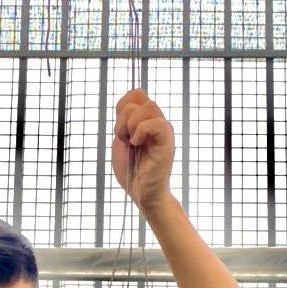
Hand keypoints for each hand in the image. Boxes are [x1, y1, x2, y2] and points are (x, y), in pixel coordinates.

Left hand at [112, 90, 174, 212]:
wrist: (141, 194)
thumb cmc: (132, 172)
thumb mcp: (120, 141)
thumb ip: (123, 121)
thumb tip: (128, 102)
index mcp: (146, 120)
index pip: (137, 93)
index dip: (123, 105)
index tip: (120, 128)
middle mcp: (157, 122)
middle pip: (140, 97)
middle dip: (123, 117)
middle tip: (124, 139)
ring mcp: (163, 131)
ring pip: (149, 106)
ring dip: (130, 125)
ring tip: (131, 143)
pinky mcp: (167, 142)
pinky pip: (156, 123)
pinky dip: (140, 132)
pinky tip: (136, 144)